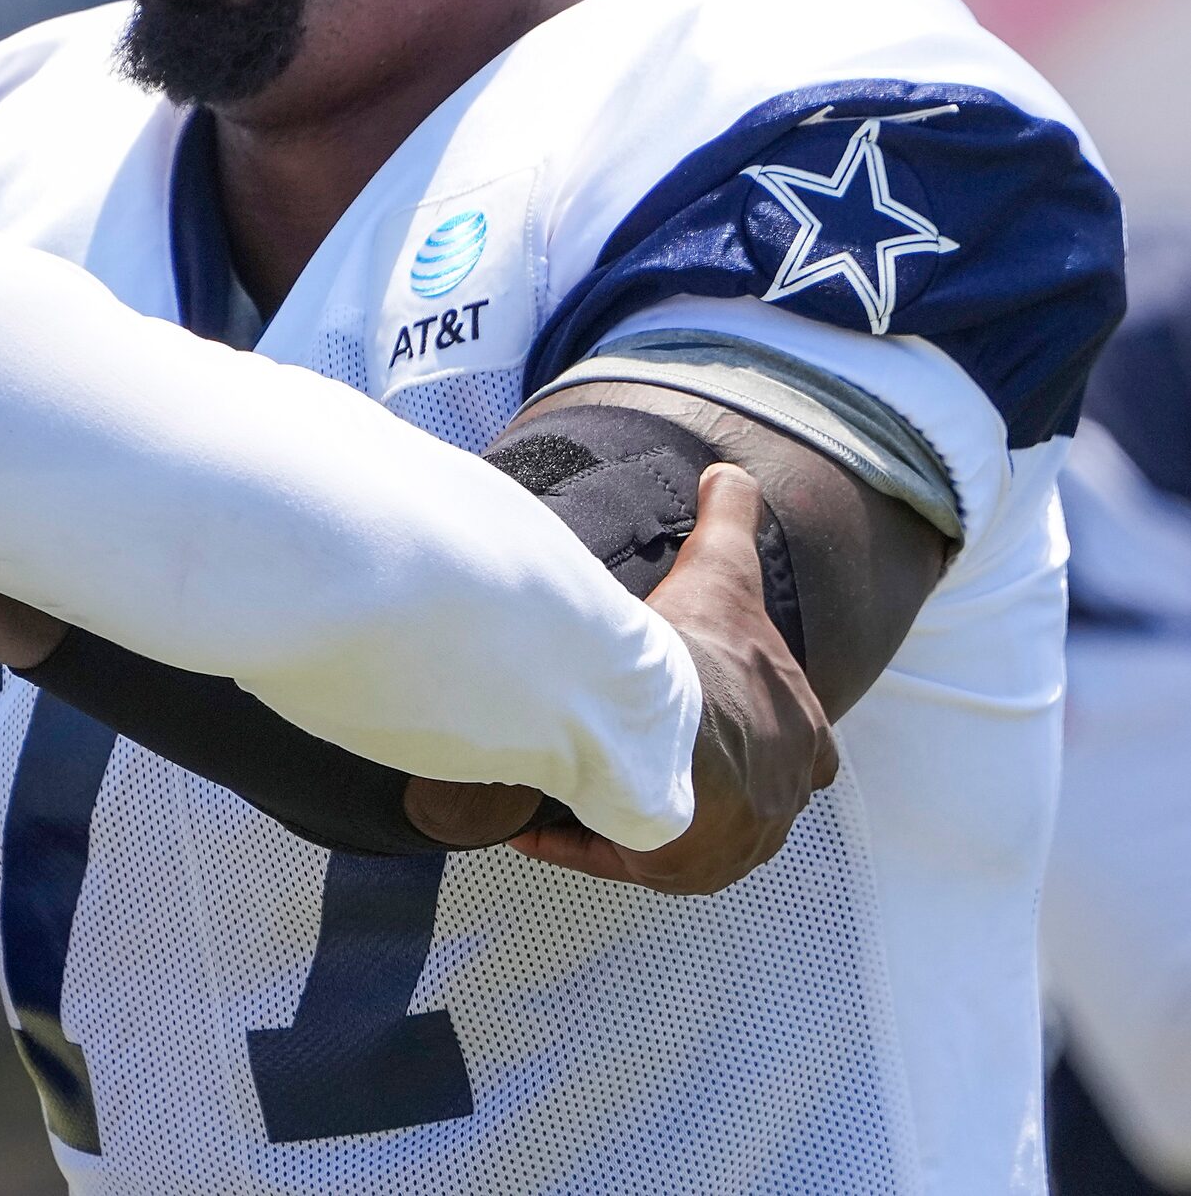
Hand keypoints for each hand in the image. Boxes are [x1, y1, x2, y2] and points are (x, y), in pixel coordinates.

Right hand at [507, 464, 839, 893]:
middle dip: (693, 781)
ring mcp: (731, 844)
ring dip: (635, 816)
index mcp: (804, 738)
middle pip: (738, 796)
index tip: (699, 716)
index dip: (751, 729)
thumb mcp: (723, 567)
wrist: (666, 723)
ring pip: (681, 834)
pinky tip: (535, 827)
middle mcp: (778, 799)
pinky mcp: (676, 868)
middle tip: (631, 756)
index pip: (800, 744)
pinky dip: (581, 844)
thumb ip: (731, 515)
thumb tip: (728, 471)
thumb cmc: (703, 652)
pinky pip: (623, 859)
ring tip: (577, 788)